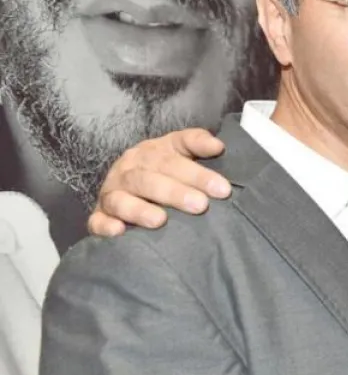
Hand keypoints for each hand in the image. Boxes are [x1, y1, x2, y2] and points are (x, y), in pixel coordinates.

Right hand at [89, 129, 228, 236]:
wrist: (127, 183)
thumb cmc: (166, 170)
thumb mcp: (181, 151)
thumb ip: (197, 144)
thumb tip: (217, 145)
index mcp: (151, 153)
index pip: (173, 159)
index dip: (197, 173)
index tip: (223, 189)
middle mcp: (128, 170)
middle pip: (149, 179)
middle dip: (175, 193)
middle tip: (201, 205)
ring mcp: (112, 193)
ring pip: (121, 200)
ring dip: (140, 210)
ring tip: (160, 220)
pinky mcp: (99, 215)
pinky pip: (97, 221)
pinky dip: (105, 226)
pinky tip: (119, 231)